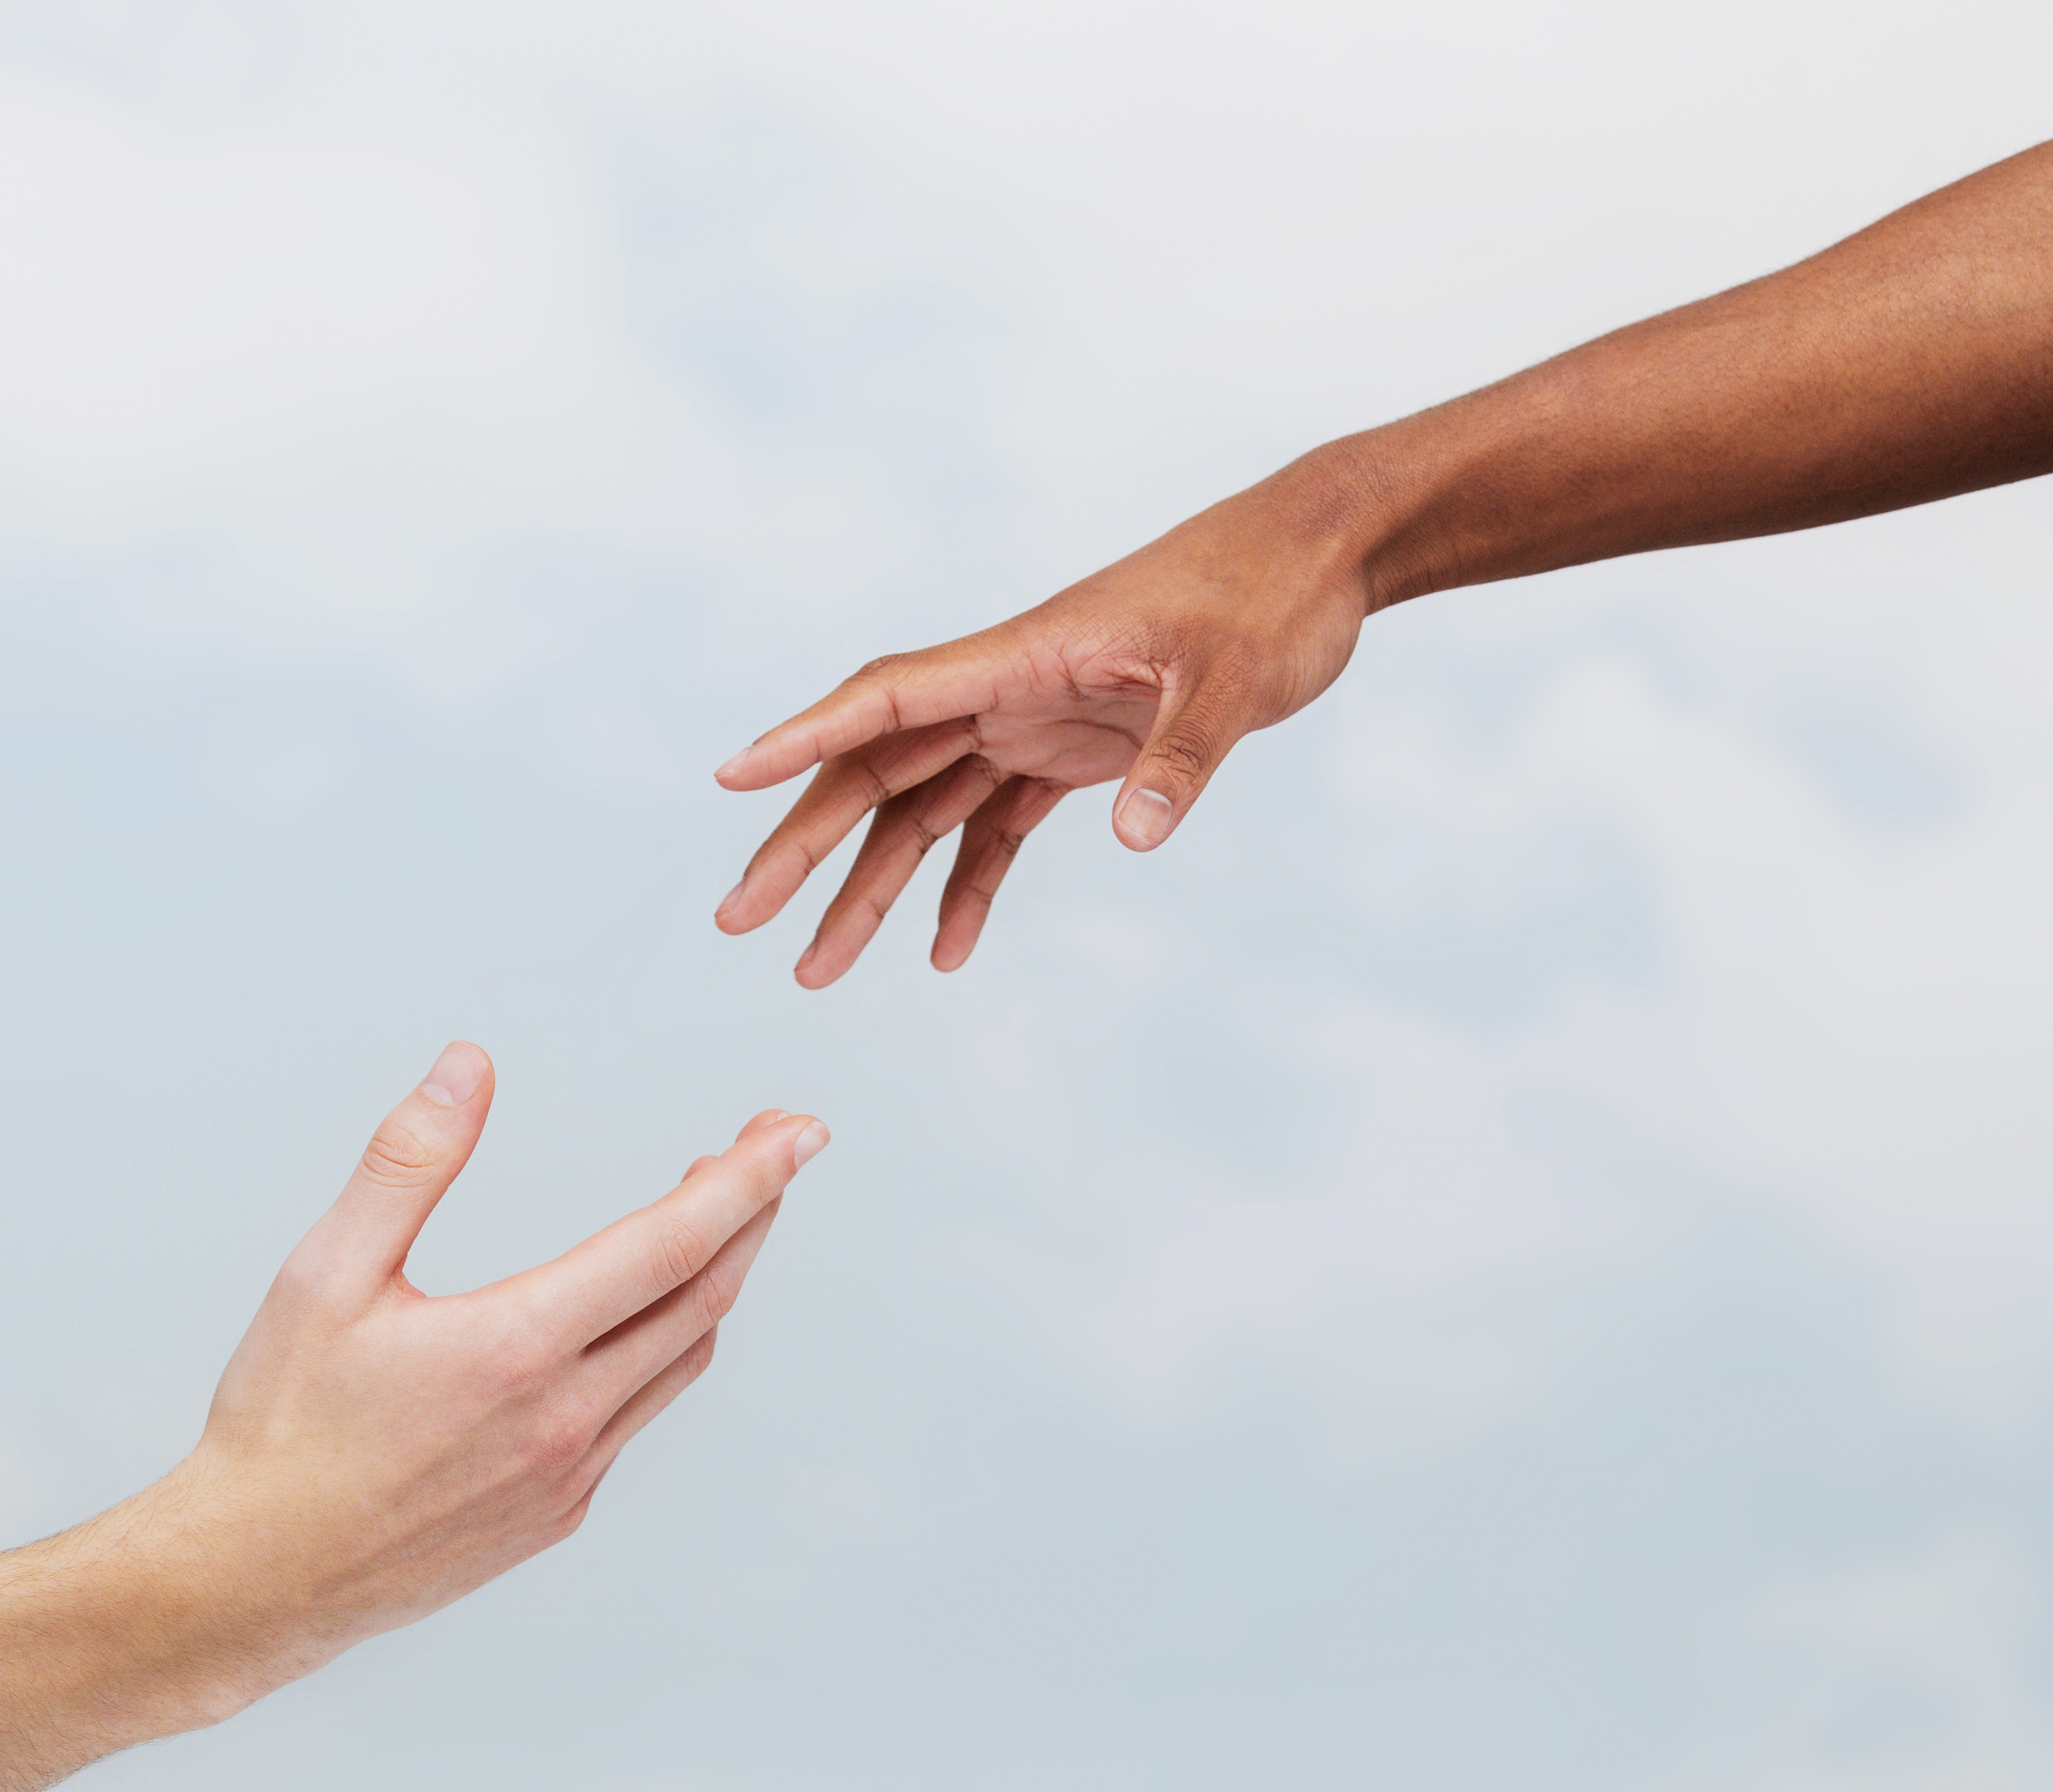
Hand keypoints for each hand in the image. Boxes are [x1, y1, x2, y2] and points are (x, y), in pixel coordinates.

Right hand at [115, 1042, 827, 1711]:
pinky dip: (659, 1349)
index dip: (749, 1180)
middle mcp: (565, 1418)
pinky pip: (636, 1417)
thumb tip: (468, 1066)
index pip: (670, 1244)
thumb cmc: (281, 1424)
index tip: (801, 1131)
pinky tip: (635, 1317)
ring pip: (680, 1360)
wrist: (256, 1578)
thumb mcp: (325, 1274)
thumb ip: (408, 1162)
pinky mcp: (556, 1516)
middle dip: (752, 1212)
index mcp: (517, 1348)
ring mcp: (569, 1476)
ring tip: (711, 1215)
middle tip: (776, 1149)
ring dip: (712, 1279)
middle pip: (702, 1297)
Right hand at [709, 466, 1380, 984]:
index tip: (734, 777)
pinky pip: (995, 826)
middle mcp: (1007, 687)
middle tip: (738, 921)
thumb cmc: (1272, 594)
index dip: (807, 738)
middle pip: (876, 769)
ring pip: (921, 809)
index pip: (888, 697)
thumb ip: (1181, 757)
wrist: (1319, 560)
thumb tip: (1134, 838)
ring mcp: (1033, 719)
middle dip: (803, 845)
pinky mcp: (1072, 748)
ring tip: (816, 969)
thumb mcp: (1237, 679)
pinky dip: (966, 887)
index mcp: (1023, 653)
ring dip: (867, 887)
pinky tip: (945, 953)